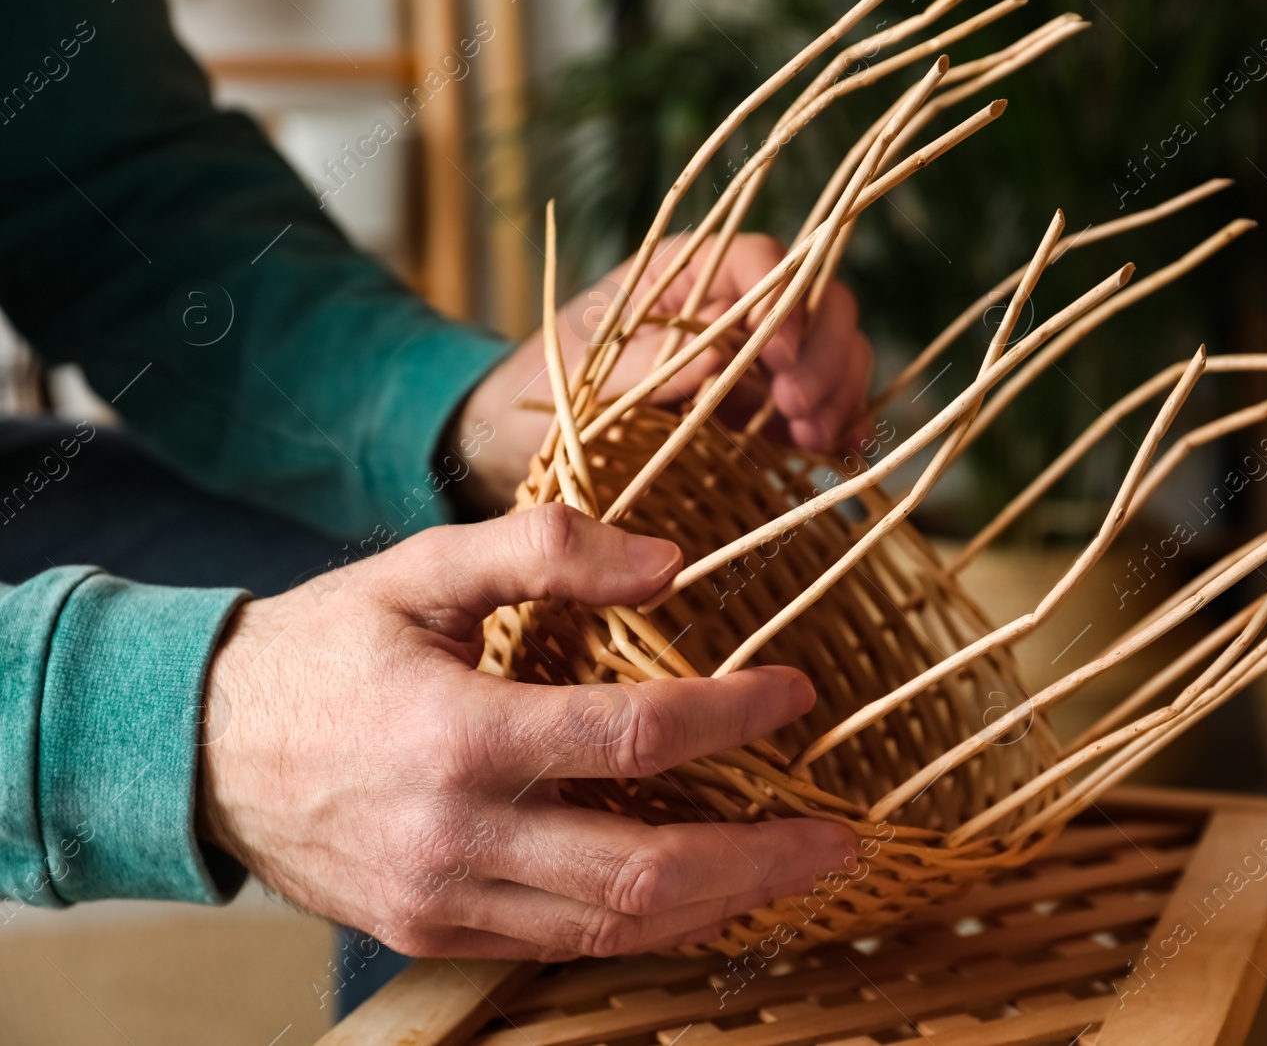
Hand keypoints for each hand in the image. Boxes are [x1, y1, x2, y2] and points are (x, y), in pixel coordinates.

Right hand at [198, 504, 856, 959]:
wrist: (201, 750)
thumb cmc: (323, 648)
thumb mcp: (422, 567)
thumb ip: (546, 550)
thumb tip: (669, 564)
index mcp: (459, 734)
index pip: (635, 736)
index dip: (732, 714)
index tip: (795, 692)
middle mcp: (458, 836)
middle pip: (646, 869)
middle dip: (760, 858)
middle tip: (837, 837)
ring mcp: (446, 901)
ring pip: (615, 926)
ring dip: (721, 904)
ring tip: (792, 874)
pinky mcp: (436, 934)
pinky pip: (565, 946)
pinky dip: (646, 926)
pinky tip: (700, 896)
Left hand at [453, 234, 872, 513]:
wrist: (521, 440)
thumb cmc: (541, 391)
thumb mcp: (580, 377)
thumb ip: (648, 363)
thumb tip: (721, 355)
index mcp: (683, 272)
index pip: (761, 261)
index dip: (786, 303)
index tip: (781, 361)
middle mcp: (729, 304)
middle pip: (814, 301)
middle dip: (822, 354)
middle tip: (801, 410)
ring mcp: (752, 355)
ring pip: (828, 349)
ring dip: (836, 391)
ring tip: (814, 440)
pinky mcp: (760, 406)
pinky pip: (818, 402)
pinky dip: (838, 423)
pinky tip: (842, 452)